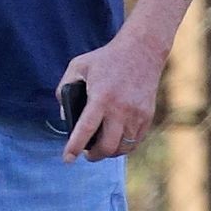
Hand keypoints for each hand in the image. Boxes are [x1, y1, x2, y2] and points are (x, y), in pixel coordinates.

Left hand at [59, 33, 164, 163]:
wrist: (142, 50)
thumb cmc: (105, 59)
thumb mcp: (78, 66)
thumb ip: (64, 88)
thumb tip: (63, 115)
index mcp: (101, 98)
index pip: (85, 130)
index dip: (74, 147)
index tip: (67, 159)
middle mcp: (121, 109)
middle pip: (107, 146)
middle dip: (93, 156)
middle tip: (86, 154)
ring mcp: (137, 114)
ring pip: (122, 148)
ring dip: (109, 152)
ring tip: (100, 148)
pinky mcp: (147, 116)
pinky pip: (135, 141)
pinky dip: (123, 146)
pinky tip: (115, 141)